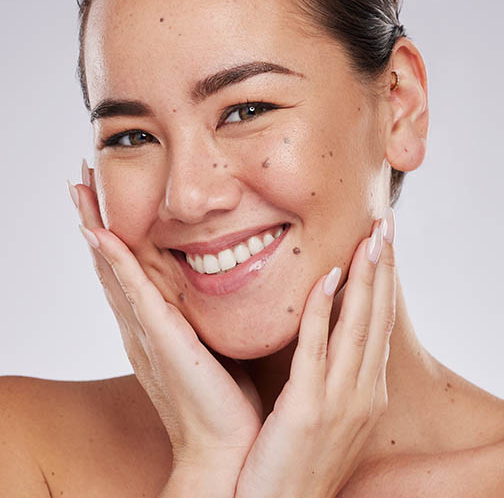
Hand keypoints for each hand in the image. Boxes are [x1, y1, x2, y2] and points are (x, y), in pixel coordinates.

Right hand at [67, 164, 261, 485]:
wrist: (223, 448)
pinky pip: (131, 290)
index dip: (111, 232)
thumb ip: (206, 316)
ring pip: (112, 267)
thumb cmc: (222, 400)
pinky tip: (98, 232)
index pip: (126, 268)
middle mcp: (139, 322)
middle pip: (108, 261)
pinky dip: (112, 260)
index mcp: (153, 324)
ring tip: (79, 189)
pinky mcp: (160, 336)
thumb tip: (225, 287)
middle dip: (93, 217)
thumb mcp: (212, 344)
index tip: (104, 196)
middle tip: (79, 179)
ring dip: (94, 225)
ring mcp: (145, 328)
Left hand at [234, 212, 395, 497]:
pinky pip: (317, 351)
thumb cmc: (296, 458)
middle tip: (386, 223)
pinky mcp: (306, 410)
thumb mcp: (324, 411)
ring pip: (357, 327)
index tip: (382, 242)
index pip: (377, 324)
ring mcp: (338, 402)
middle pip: (376, 317)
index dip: (383, 281)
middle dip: (383, 268)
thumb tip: (326, 328)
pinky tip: (329, 279)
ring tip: (371, 237)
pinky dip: (324, 313)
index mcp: (365, 392)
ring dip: (366, 278)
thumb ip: (330, 370)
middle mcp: (361, 393)